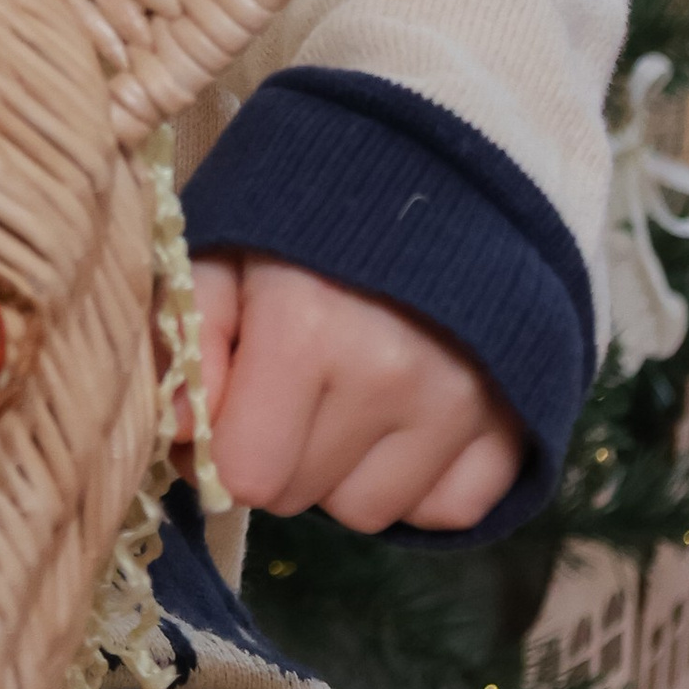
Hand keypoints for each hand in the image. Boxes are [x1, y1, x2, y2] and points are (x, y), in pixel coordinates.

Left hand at [186, 252, 524, 533]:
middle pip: (298, 497)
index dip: (225, 447)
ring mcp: (460, 405)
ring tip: (352, 396)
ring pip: (367, 514)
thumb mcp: (229, 254)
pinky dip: (419, 484)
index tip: (235, 405)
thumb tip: (174, 433)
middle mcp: (389, 376)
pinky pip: (446, 512)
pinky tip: (406, 422)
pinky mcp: (514, 424)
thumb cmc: (313, 219)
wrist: (443, 174)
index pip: (245, 475)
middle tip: (293, 388)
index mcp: (306, 330)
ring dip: (346, 473)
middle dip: (280, 455)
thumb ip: (191, 338)